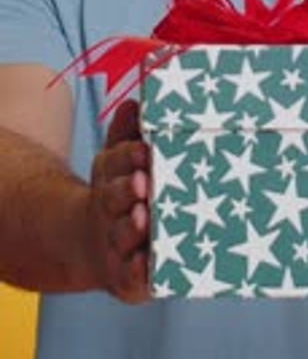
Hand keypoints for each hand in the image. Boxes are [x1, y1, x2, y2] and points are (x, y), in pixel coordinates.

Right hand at [86, 99, 149, 302]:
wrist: (90, 244)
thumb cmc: (119, 194)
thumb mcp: (118, 162)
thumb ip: (127, 135)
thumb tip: (134, 103)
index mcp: (111, 176)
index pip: (116, 161)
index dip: (129, 156)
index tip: (143, 151)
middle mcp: (109, 209)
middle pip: (115, 197)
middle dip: (127, 190)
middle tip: (143, 183)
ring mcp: (115, 241)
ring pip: (122, 234)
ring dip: (131, 227)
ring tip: (143, 218)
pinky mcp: (124, 275)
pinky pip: (129, 273)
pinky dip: (135, 270)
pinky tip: (145, 263)